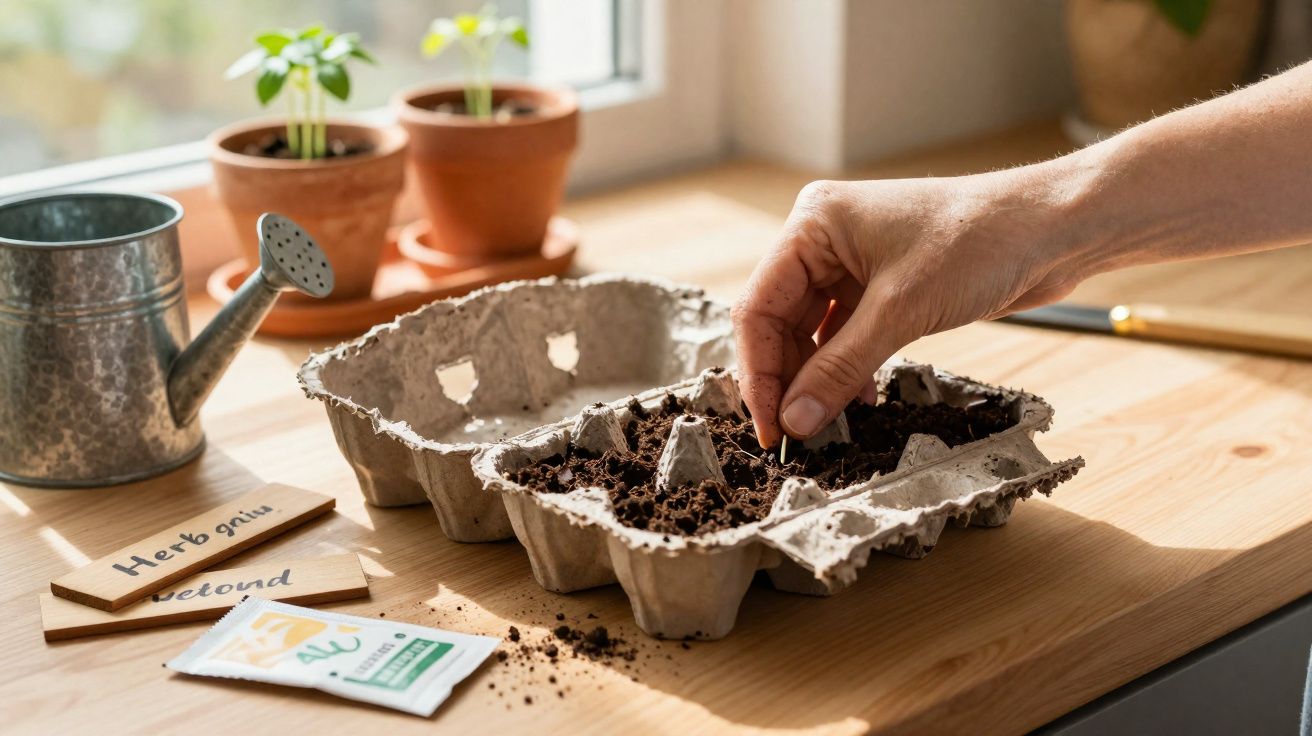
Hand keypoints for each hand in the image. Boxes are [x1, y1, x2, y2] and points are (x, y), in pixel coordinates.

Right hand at [731, 166, 1085, 447]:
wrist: (1052, 228)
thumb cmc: (980, 240)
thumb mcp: (901, 311)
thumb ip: (840, 369)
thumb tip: (795, 420)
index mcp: (813, 224)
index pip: (759, 306)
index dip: (759, 372)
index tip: (767, 425)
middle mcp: (824, 240)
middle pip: (780, 322)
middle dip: (786, 378)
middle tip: (792, 433)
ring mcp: (853, 263)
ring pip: (811, 333)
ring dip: (817, 378)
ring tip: (825, 422)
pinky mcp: (882, 285)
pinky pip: (845, 335)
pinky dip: (847, 368)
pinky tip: (858, 398)